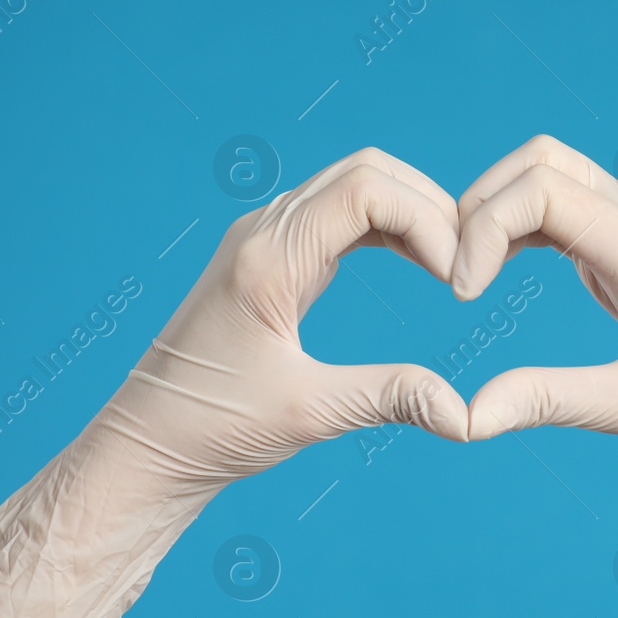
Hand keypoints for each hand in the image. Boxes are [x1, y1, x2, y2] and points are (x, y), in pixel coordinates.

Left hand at [0, 148, 469, 617]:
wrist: (147, 446)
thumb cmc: (210, 430)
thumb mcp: (306, 415)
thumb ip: (388, 398)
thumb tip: (464, 414)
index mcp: (268, 256)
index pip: (368, 188)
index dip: (430, 221)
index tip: (460, 280)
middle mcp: (263, 232)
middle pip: (367, 171)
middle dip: (429, 207)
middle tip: (470, 265)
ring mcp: (263, 240)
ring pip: (353, 186)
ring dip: (410, 213)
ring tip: (453, 265)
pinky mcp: (269, 260)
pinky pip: (337, 216)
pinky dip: (386, 228)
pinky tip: (418, 265)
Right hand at [451, 135, 617, 617]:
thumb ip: (547, 401)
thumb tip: (467, 418)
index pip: (542, 189)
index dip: (483, 229)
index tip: (464, 299)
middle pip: (541, 162)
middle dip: (482, 205)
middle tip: (455, 278)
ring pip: (553, 179)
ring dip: (500, 213)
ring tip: (468, 277)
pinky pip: (567, 215)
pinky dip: (521, 231)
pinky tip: (499, 277)